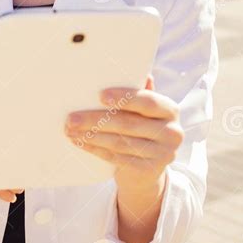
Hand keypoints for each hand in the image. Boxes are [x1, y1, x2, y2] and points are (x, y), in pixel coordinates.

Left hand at [64, 74, 183, 191]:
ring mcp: (163, 154)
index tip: (100, 96)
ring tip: (70, 130)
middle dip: (96, 119)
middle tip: (72, 118)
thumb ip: (140, 93)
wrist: (148, 170)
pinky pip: (117, 157)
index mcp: (170, 110)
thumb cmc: (141, 130)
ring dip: (91, 136)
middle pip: (129, 123)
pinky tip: (81, 142)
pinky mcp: (148, 170)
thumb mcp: (144, 111)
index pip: (147, 102)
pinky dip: (96, 149)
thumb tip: (141, 72)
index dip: (124, 98)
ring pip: (120, 142)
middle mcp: (172, 132)